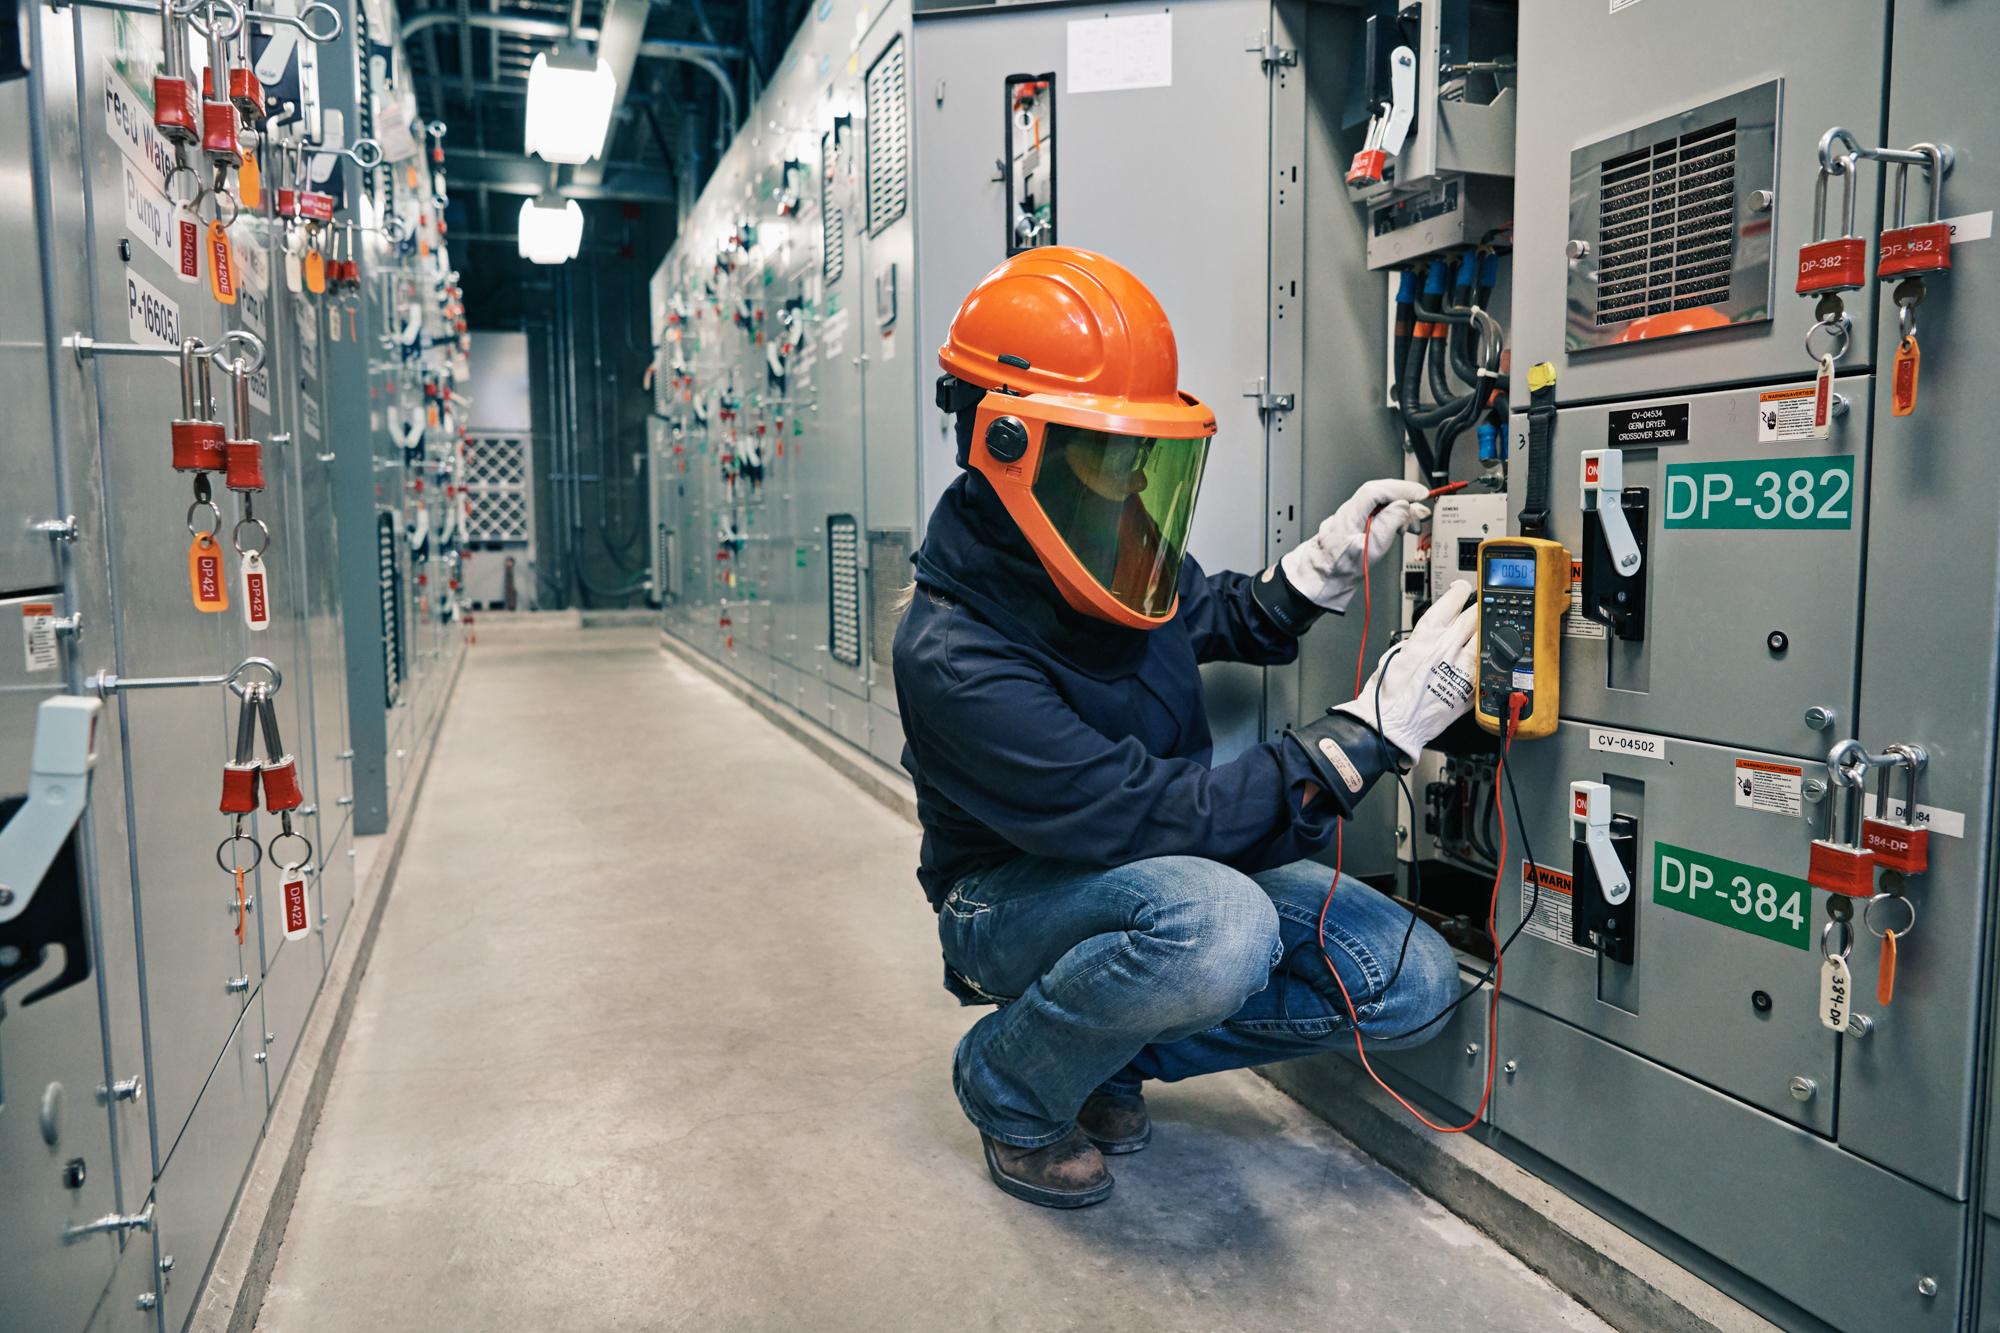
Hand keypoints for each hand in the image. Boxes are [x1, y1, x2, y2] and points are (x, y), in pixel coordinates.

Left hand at [1279, 479, 1431, 612]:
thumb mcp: (1370, 548)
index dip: (1401, 488)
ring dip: (1400, 512)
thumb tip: (1404, 506)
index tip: (1419, 494)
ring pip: (1381, 505)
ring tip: (1412, 527)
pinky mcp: (1355, 526)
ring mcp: (1351, 518)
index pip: (1378, 490)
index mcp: (1351, 514)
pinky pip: (1376, 514)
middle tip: (1419, 515)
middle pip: (1381, 495)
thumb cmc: (1338, 568)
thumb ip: (1389, 523)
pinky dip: (1391, 519)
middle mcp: (1349, 512)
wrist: (1319, 580)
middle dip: (1404, 501)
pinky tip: (1399, 529)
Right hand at [1332, 580, 1476, 762]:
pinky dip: (1485, 660)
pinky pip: (1484, 666)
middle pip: (1474, 616)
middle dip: (1478, 609)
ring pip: (1485, 639)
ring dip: (1485, 633)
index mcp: (1427, 635)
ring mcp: (1462, 667)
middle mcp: (1448, 647)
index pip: (1453, 601)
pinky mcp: (1470, 688)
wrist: (1392, 723)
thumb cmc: (1388, 694)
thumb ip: (1419, 642)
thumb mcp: (1398, 655)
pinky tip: (1484, 660)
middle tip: (1479, 609)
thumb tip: (1432, 638)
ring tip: (1484, 633)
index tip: (1463, 590)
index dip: (1461, 591)